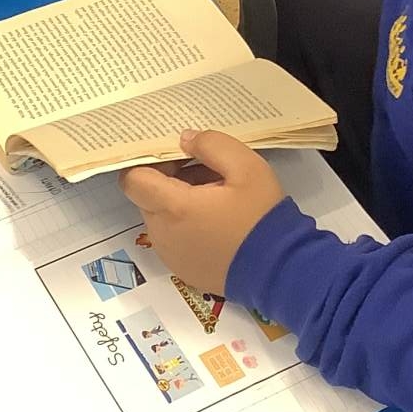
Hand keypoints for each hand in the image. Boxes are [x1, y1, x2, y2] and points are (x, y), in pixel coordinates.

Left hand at [119, 131, 284, 298]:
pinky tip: (219, 222)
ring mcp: (171, 255)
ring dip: (180, 203)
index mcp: (174, 208)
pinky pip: (173, 238)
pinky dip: (187, 225)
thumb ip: (212, 145)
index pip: (132, 179)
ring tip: (219, 198)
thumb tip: (185, 139)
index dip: (148, 162)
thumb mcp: (247, 167)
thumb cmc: (261, 217)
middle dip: (171, 180)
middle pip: (148, 197)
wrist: (279, 271)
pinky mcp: (183, 269)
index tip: (174, 155)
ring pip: (161, 217)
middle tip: (209, 172)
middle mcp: (163, 234)